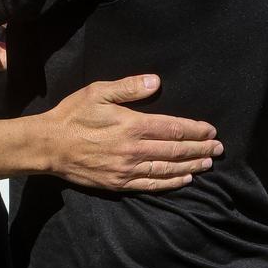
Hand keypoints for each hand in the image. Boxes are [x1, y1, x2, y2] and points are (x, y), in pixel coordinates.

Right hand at [43, 74, 221, 191]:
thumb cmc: (73, 115)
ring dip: (191, 166)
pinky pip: (152, 185)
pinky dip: (172, 183)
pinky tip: (184, 180)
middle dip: (200, 149)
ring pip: (168, 169)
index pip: (173, 128)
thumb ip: (128, 87)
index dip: (195, 130)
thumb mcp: (97, 92)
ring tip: (207, 163)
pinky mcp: (119, 184)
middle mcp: (134, 150)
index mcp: (132, 125)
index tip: (211, 131)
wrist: (49, 146)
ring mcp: (128, 170)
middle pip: (176, 150)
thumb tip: (156, 82)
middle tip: (218, 149)